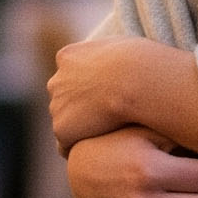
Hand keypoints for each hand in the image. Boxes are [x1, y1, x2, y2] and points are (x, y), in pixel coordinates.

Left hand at [48, 37, 152, 153]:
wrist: (134, 80)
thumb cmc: (140, 62)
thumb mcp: (125, 47)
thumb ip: (112, 54)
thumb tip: (122, 57)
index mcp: (69, 57)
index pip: (72, 75)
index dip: (90, 88)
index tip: (108, 98)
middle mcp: (56, 80)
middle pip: (64, 99)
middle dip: (80, 109)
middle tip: (107, 120)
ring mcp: (56, 106)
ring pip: (66, 122)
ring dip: (82, 129)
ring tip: (109, 136)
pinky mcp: (62, 129)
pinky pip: (67, 145)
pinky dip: (82, 147)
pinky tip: (101, 150)